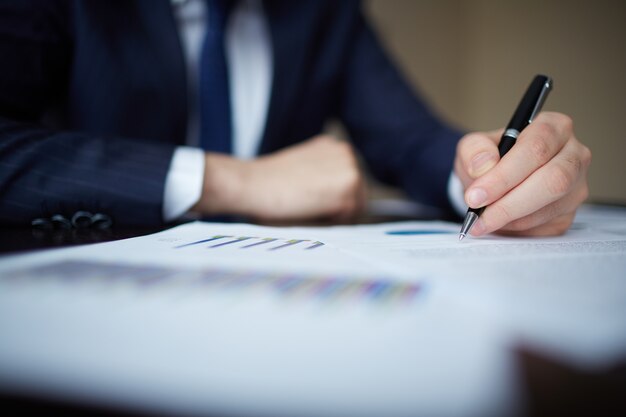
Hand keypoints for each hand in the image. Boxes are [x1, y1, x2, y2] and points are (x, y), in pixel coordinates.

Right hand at [192, 135, 365, 221]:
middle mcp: (346, 153)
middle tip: (305, 203)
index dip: (330, 199)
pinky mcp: (349, 189)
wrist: (252, 183)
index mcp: (335, 147)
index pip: (348, 184)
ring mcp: (351, 169)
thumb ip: (324, 176)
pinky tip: (309, 209)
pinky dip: (331, 222)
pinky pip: (349, 218)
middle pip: (357, 196)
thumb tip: (338, 196)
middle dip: (336, 208)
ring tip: (306, 205)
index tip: (308, 198)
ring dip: (334, 215)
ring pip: (355, 208)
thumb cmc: (270, 182)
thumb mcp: (302, 168)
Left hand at [454, 112, 590, 236]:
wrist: (497, 181)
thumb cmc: (491, 159)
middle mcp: (573, 155)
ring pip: (550, 207)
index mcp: (553, 128)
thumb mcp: (474, 146)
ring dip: (511, 219)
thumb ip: (474, 150)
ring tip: (483, 220)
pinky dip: (517, 229)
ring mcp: (576, 186)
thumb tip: (484, 165)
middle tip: (478, 216)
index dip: (504, 176)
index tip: (476, 195)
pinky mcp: (570, 213)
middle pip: (552, 181)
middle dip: (509, 203)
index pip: (535, 149)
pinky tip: (501, 223)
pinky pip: (546, 226)